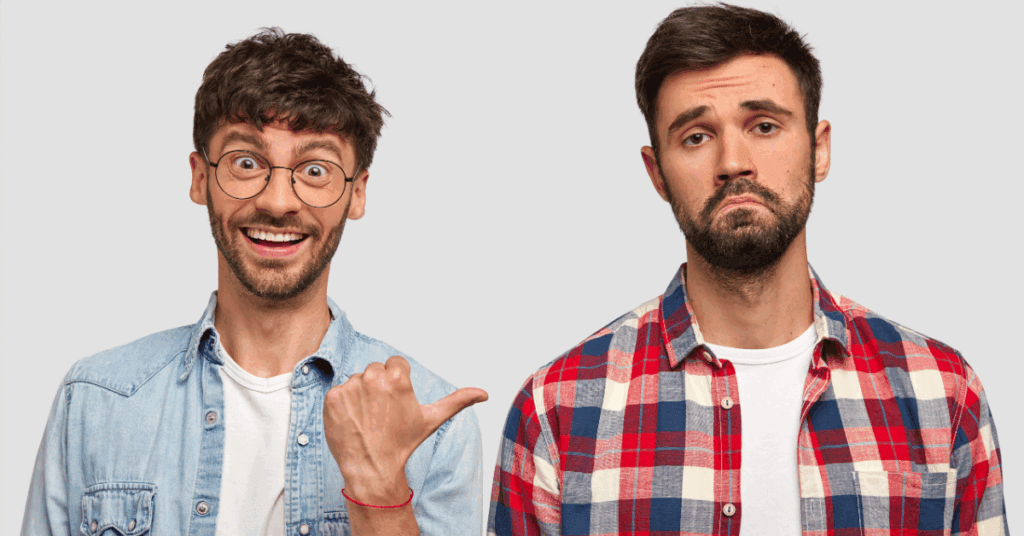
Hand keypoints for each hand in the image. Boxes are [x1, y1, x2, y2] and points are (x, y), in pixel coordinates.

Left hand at [323, 355, 487, 503]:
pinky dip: (344, 404)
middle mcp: (373, 377)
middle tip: (383, 413)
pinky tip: (353, 421)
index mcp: (398, 378)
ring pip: (358, 380)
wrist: (372, 468)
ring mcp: (350, 387)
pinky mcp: (332, 398)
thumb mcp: (432, 419)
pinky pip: (339, 392)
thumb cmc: (403, 443)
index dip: (397, 383)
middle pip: (376, 370)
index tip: (396, 403)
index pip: (396, 364)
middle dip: (379, 387)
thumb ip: (458, 401)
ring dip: (361, 395)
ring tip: (368, 419)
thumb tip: (484, 394)